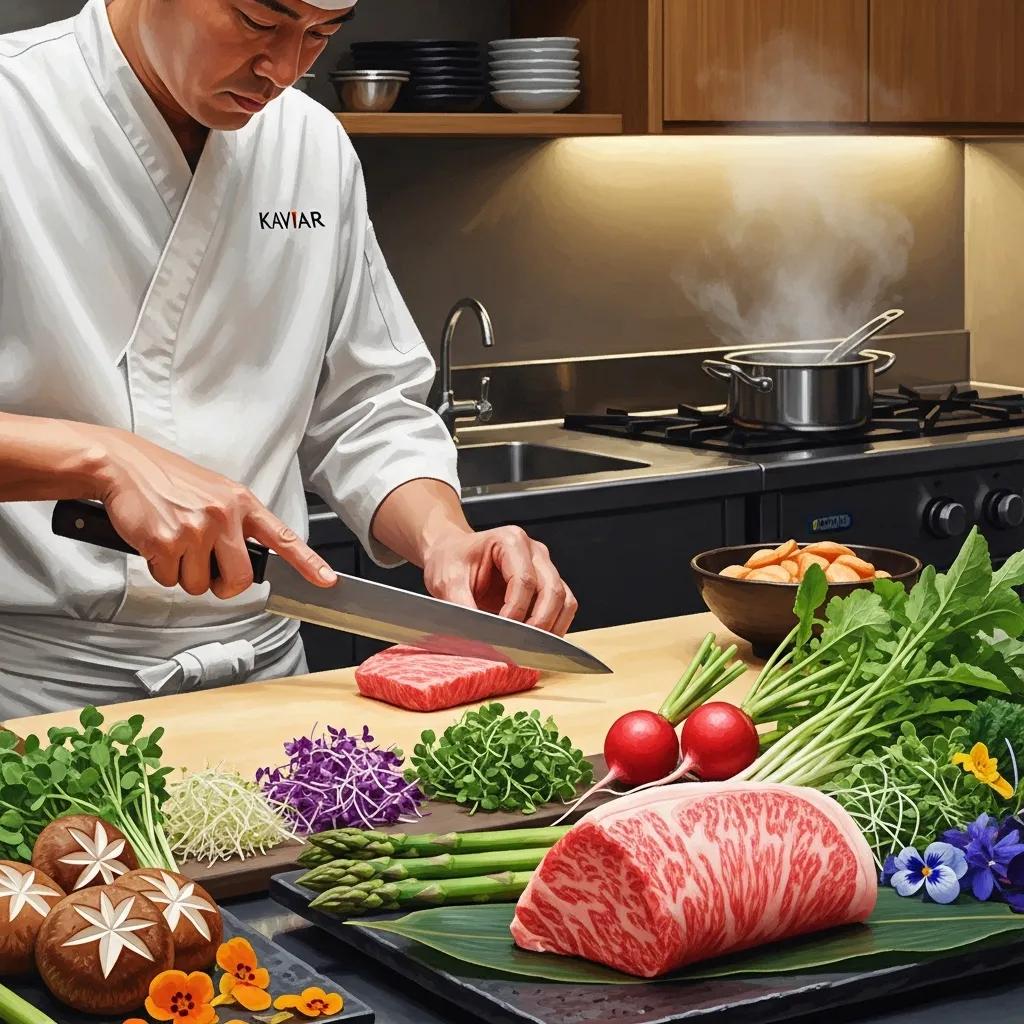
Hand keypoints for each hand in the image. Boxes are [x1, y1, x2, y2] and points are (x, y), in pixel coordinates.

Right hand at [93, 427, 334, 599]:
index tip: (327, 581)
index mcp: (242, 502)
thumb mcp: (215, 492)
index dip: (308, 563)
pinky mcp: (166, 542)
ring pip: (200, 585)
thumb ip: (236, 523)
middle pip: (240, 579)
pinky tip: (155, 543)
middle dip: (223, 586)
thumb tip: (248, 558)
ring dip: (184, 574)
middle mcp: (224, 515)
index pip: (283, 537)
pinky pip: (170, 579)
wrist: (124, 465)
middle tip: (207, 572)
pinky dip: (160, 569)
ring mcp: (196, 529)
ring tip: (174, 542)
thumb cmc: (169, 481)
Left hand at [422, 525, 577, 635]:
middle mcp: (534, 551)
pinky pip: (564, 607)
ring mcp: (545, 567)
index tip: (500, 633)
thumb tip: (478, 635)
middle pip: (552, 590)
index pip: (525, 580)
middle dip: (538, 623)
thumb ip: (461, 605)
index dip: (515, 611)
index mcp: (510, 541)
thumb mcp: (447, 581)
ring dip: (551, 627)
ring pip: (564, 600)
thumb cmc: (450, 561)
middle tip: (519, 647)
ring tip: (529, 647)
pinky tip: (536, 642)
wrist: (451, 556)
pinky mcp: (548, 584)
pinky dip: (555, 626)